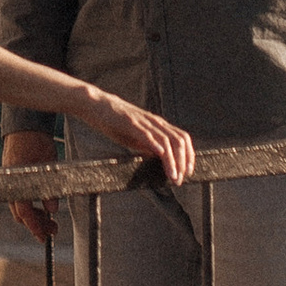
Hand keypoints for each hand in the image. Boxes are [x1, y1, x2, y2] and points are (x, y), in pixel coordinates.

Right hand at [3, 128, 58, 243]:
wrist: (25, 126)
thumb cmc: (38, 143)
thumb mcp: (48, 166)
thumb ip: (50, 188)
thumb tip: (53, 210)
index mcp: (18, 184)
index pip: (24, 213)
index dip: (35, 227)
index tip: (45, 237)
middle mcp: (11, 186)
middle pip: (21, 215)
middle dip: (37, 225)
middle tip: (54, 230)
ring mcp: (10, 183)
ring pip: (20, 208)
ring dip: (34, 217)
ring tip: (51, 221)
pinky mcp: (13, 180)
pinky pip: (19, 199)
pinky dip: (30, 206)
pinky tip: (43, 206)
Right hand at [74, 89, 196, 185]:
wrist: (97, 105)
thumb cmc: (115, 122)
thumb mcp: (135, 137)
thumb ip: (148, 146)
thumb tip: (160, 159)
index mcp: (158, 125)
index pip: (182, 139)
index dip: (188, 155)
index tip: (188, 172)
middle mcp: (154, 122)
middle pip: (178, 140)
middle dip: (182, 162)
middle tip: (179, 179)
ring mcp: (143, 121)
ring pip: (166, 140)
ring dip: (172, 160)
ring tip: (172, 176)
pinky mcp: (130, 122)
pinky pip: (146, 133)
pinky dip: (155, 144)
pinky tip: (160, 155)